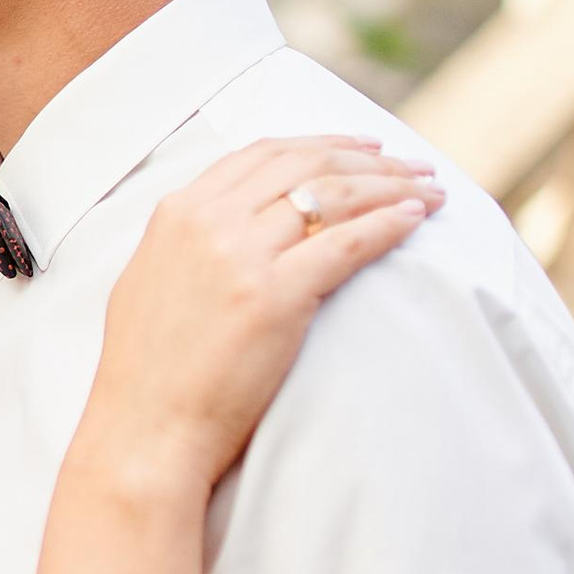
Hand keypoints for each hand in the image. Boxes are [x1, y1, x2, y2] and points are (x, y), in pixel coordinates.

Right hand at [79, 137, 441, 502]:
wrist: (145, 429)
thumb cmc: (148, 373)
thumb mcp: (150, 281)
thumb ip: (187, 241)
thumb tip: (226, 221)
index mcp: (178, 213)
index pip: (262, 154)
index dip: (320, 144)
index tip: (360, 148)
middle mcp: (209, 223)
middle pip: (305, 166)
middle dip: (367, 158)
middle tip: (409, 165)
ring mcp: (241, 257)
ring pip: (333, 196)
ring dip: (390, 186)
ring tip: (428, 190)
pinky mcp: (275, 297)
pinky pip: (348, 244)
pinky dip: (389, 224)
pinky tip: (415, 218)